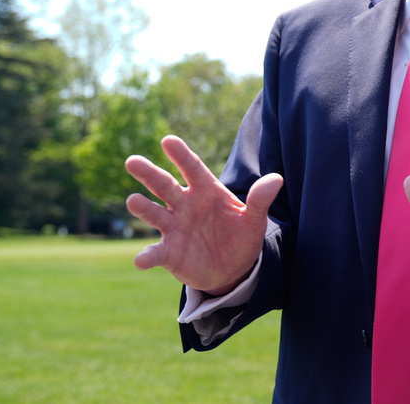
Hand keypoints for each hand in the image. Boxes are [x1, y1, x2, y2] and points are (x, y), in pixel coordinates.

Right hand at [124, 135, 282, 294]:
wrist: (234, 269)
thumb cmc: (241, 236)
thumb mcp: (254, 220)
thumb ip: (260, 200)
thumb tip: (277, 178)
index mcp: (206, 191)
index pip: (193, 168)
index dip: (181, 155)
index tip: (167, 140)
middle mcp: (185, 205)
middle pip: (165, 186)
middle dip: (149, 174)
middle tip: (132, 161)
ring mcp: (174, 228)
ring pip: (155, 214)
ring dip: (144, 208)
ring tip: (133, 200)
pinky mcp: (169, 252)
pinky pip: (156, 252)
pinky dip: (148, 256)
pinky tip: (141, 260)